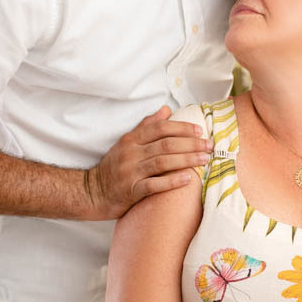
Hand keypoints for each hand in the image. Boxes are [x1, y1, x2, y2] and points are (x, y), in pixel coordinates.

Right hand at [82, 106, 212, 218]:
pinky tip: (188, 179)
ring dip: (187, 160)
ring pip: (163, 162)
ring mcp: (131, 172)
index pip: (160, 128)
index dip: (182, 128)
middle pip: (166, 144)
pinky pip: (155, 185)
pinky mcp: (131, 191)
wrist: (92, 192)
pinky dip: (172, 181)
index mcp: (131, 139)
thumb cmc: (114, 167)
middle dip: (191, 144)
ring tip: (205, 160)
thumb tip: (166, 109)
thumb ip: (147, 126)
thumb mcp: (126, 142)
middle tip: (209, 146)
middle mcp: (131, 153)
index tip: (200, 131)